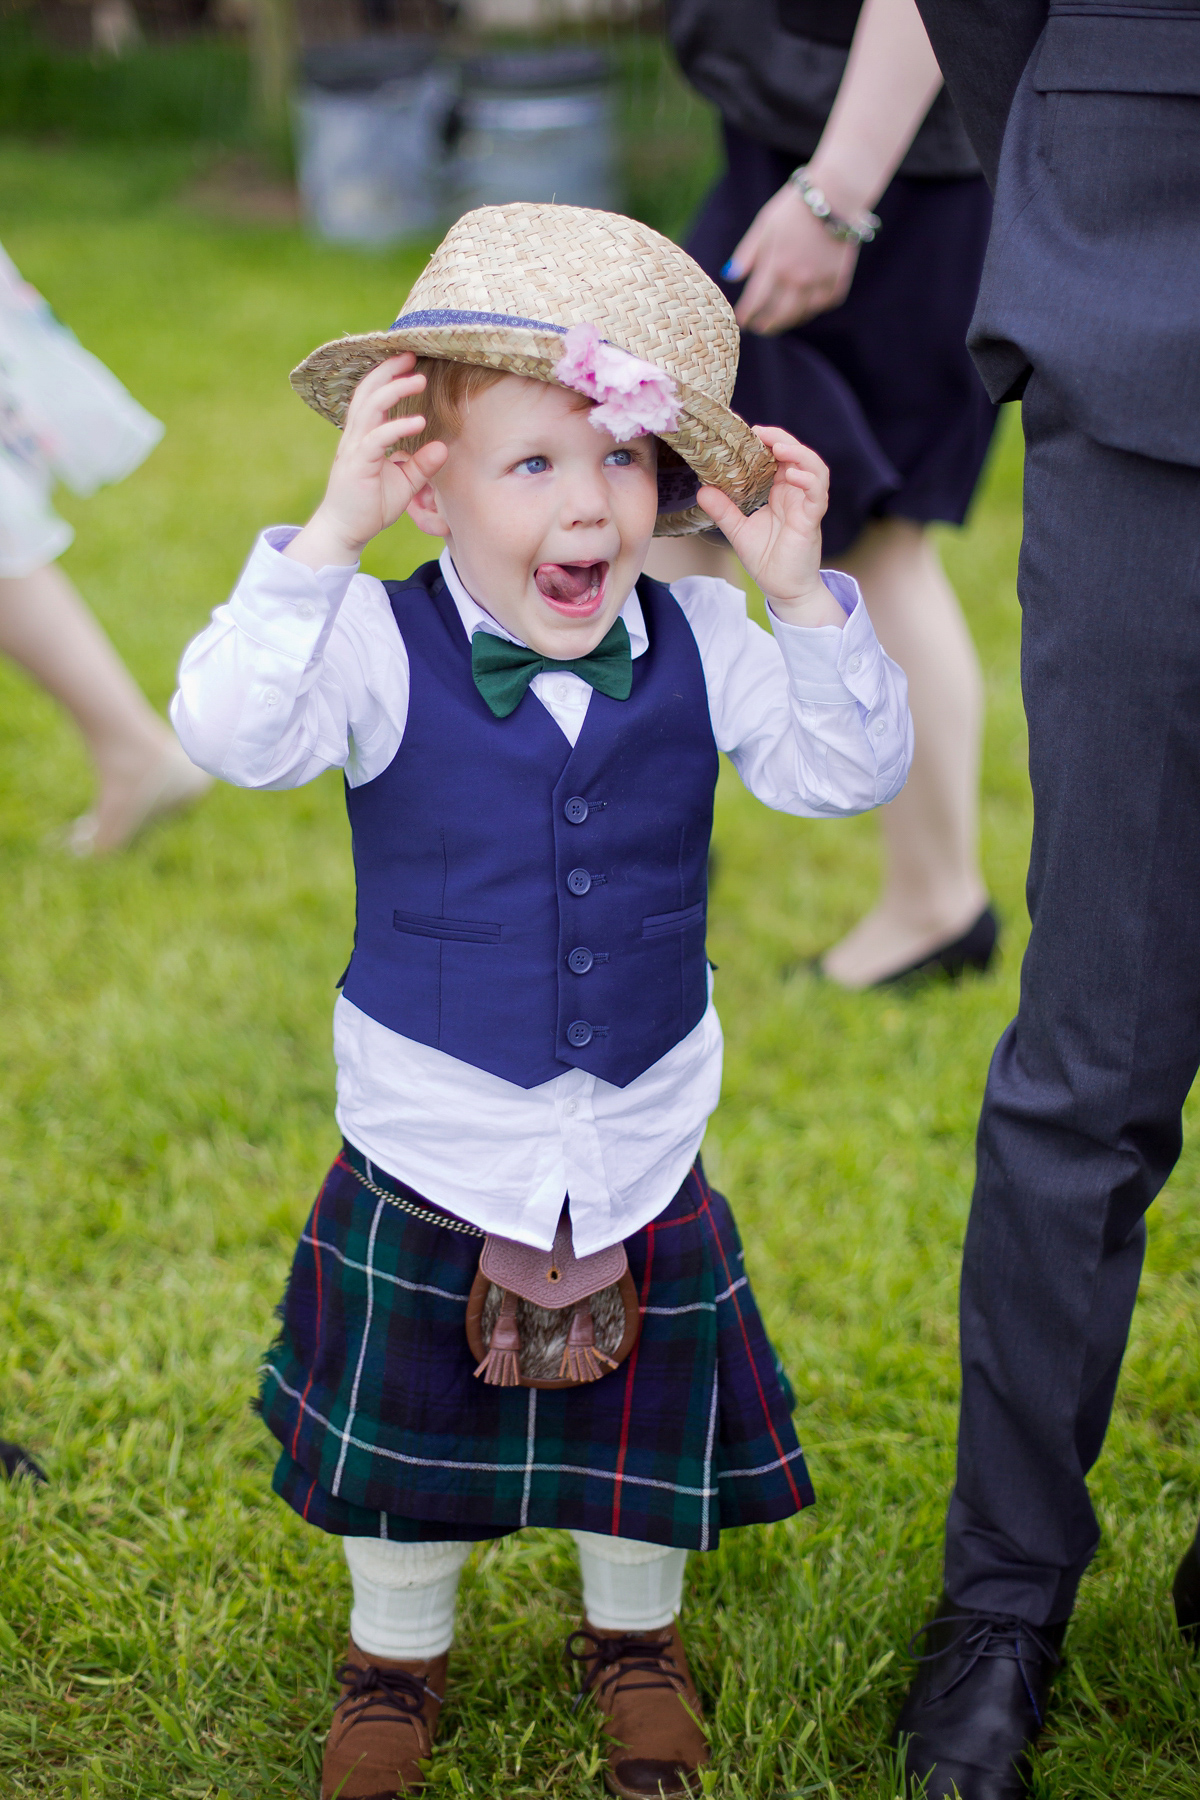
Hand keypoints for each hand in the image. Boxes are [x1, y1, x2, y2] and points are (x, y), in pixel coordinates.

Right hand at [285, 355, 449, 569]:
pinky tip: (417, 422)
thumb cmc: (370, 506)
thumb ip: (421, 464)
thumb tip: (443, 447)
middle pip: (368, 391)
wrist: (345, 531)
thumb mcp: (404, 482)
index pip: (373, 396)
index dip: (389, 376)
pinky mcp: (357, 465)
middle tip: (413, 355)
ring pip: (370, 407)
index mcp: (363, 435)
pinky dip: (397, 427)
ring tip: (420, 380)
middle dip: (390, 370)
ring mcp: (354, 449)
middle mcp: (356, 436)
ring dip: (395, 390)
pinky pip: (376, 439)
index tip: (410, 362)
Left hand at [697, 429, 843, 626]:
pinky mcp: (812, 519)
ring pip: (814, 468)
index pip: (779, 457)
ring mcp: (806, 505)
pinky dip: (807, 479)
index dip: (767, 441)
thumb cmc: (767, 559)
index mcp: (780, 492)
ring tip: (778, 446)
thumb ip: (723, 510)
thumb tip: (701, 490)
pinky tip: (791, 474)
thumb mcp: (738, 530)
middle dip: (782, 439)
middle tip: (760, 432)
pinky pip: (817, 493)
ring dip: (799, 453)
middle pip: (797, 455)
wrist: (783, 589)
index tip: (746, 431)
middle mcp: (796, 494)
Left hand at [727, 183, 857, 335]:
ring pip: (801, 314)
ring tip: (780, 322)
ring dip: (788, 321)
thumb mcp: (765, 224)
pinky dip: (814, 308)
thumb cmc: (795, 207)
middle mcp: (797, 279)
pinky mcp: (838, 278)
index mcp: (775, 265)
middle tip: (760, 328)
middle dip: (766, 325)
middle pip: (778, 314)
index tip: (741, 320)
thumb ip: (747, 253)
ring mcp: (819, 281)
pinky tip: (806, 308)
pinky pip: (825, 303)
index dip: (746, 314)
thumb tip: (730, 276)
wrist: (836, 195)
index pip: (755, 300)